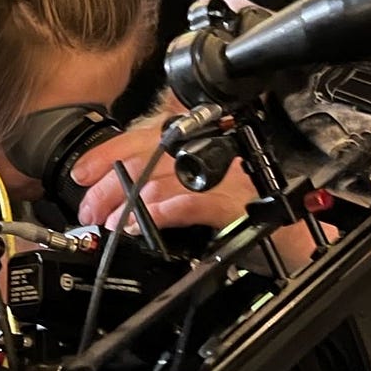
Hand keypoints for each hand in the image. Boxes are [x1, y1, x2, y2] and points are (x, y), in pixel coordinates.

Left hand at [73, 121, 256, 233]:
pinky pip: (188, 204)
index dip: (106, 154)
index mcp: (199, 141)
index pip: (143, 136)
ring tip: (110, 223)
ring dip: (127, 205)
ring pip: (160, 181)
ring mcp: (222, 177)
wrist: (290, 235)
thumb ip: (164, 175)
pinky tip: (140, 228)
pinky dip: (158, 215)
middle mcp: (210, 153)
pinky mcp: (233, 204)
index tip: (80, 174)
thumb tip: (117, 185)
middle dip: (108, 186)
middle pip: (146, 158)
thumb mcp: (200, 183)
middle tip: (90, 210)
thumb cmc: (245, 208)